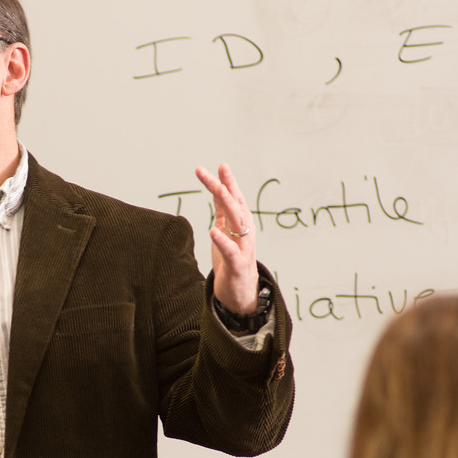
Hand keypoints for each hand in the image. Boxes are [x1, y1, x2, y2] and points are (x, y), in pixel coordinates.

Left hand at [195, 163, 258, 314]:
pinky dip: (222, 241)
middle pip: (235, 205)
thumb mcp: (224, 230)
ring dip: (227, 204)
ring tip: (216, 189)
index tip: (220, 165)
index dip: (228, 181)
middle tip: (211, 171)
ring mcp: (243, 247)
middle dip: (224, 186)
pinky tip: (212, 231)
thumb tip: (216, 187)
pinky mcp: (237, 265)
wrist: (240, 292)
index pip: (234, 198)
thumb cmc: (231, 260)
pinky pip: (231, 251)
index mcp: (241, 223)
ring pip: (238, 222)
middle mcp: (245, 232)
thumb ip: (222, 210)